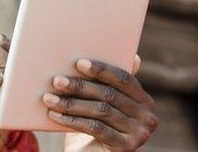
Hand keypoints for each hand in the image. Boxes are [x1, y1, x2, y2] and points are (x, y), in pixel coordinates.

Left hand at [43, 56, 157, 150]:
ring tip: (49, 97)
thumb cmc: (95, 126)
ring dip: (72, 103)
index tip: (78, 63)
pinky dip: (72, 121)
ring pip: (101, 111)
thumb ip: (111, 84)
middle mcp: (147, 117)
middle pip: (110, 95)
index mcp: (145, 101)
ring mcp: (139, 134)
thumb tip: (130, 56)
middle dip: (80, 86)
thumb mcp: (103, 104)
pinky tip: (55, 115)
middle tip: (57, 80)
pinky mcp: (125, 147)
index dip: (102, 70)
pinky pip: (95, 128)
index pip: (124, 79)